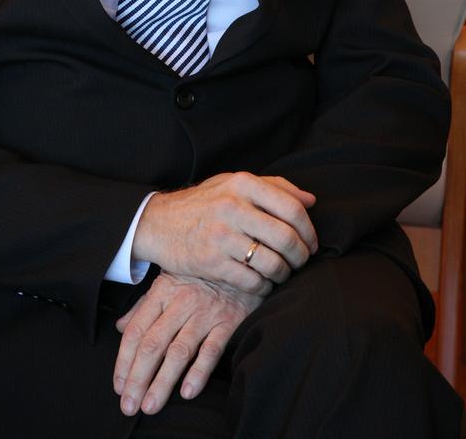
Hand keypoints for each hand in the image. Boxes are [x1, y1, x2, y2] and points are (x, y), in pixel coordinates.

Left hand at [113, 271, 258, 417]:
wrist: (238, 262)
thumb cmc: (199, 276)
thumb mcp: (167, 283)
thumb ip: (143, 307)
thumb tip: (120, 327)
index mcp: (161, 291)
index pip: (136, 330)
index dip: (124, 360)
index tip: (118, 385)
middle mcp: (181, 302)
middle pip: (153, 345)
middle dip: (138, 378)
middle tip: (129, 404)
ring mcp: (205, 313)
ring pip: (178, 352)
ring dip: (162, 382)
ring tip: (150, 405)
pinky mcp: (228, 323)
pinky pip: (211, 350)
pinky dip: (198, 372)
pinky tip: (187, 391)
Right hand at [132, 172, 317, 293]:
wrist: (158, 222)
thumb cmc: (203, 203)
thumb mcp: (233, 183)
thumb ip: (274, 187)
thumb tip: (311, 200)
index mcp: (242, 183)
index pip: (292, 209)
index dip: (309, 230)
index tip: (311, 242)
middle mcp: (232, 207)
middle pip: (286, 238)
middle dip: (301, 256)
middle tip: (300, 261)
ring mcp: (221, 236)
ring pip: (273, 264)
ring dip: (284, 274)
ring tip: (281, 272)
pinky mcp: (212, 262)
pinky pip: (253, 282)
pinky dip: (264, 286)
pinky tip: (261, 281)